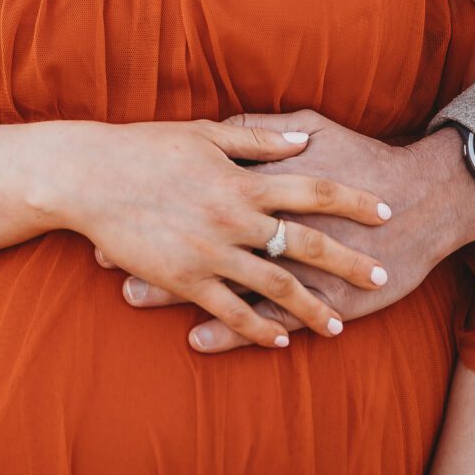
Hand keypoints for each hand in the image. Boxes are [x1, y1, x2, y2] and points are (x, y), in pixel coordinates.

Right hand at [54, 113, 391, 350]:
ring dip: (312, 308)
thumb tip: (303, 141)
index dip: (354, 202)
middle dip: (350, 263)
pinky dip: (259, 329)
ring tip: (339, 326)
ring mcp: (211, 253)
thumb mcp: (205, 133)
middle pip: (307, 244)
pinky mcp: (185, 281)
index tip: (385, 212)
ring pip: (276, 288)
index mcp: (244, 180)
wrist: (89, 177)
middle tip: (384, 277)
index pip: (316, 190)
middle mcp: (235, 219)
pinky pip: (231, 311)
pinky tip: (280, 341)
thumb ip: (259, 139)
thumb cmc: (145, 147)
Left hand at [109, 118, 474, 354]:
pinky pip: (267, 317)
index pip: (202, 189)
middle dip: (152, 247)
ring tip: (130, 298)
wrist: (425, 198)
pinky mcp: (320, 297)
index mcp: (271, 180)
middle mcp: (275, 223)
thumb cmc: (366, 158)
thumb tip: (225, 128)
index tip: (117, 206)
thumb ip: (265, 132)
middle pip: (201, 237)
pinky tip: (197, 339)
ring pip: (224, 282)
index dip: (159, 199)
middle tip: (105, 259)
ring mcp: (296, 264)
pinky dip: (232, 330)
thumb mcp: (314, 128)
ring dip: (176, 293)